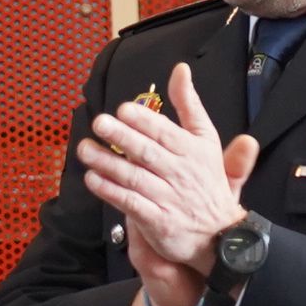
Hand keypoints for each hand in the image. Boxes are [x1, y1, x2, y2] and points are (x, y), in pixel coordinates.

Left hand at [83, 62, 260, 284]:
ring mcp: (169, 198)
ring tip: (85, 150)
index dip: (144, 120)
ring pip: (134, 176)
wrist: (220, 235)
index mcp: (194, 150)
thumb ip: (191, 106)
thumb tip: (180, 70)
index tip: (123, 109)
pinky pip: (130, 203)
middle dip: (121, 137)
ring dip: (107, 163)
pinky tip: (93, 179)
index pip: (166, 132)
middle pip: (147, 151)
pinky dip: (110, 191)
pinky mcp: (158, 221)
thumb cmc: (207, 182)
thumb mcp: (208, 140)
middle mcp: (181, 172)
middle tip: (99, 123)